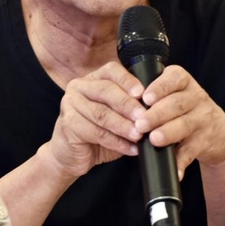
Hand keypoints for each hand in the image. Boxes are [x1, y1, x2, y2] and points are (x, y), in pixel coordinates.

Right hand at [47, 61, 145, 177]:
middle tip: (145, 117)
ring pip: (102, 113)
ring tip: (140, 135)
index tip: (143, 93)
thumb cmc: (97, 133)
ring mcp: (70, 104)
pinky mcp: (68, 124)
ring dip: (124, 126)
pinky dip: (117, 142)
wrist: (71, 155)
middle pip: (106, 91)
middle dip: (129, 105)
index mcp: (93, 79)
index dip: (128, 80)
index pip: (111, 71)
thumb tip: (156, 108)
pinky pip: (96, 133)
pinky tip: (131, 148)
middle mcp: (79, 87)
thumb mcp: (115, 115)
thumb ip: (129, 108)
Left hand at [134, 65, 224, 177]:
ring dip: (168, 133)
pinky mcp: (206, 140)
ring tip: (154, 140)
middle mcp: (196, 97)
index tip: (145, 98)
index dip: (159, 87)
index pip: (174, 78)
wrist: (218, 132)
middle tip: (140, 124)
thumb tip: (125, 104)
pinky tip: (174, 168)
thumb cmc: (185, 110)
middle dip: (157, 114)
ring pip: (186, 124)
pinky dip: (181, 160)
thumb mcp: (174, 94)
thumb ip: (154, 95)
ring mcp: (203, 119)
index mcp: (183, 82)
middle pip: (177, 103)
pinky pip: (192, 150)